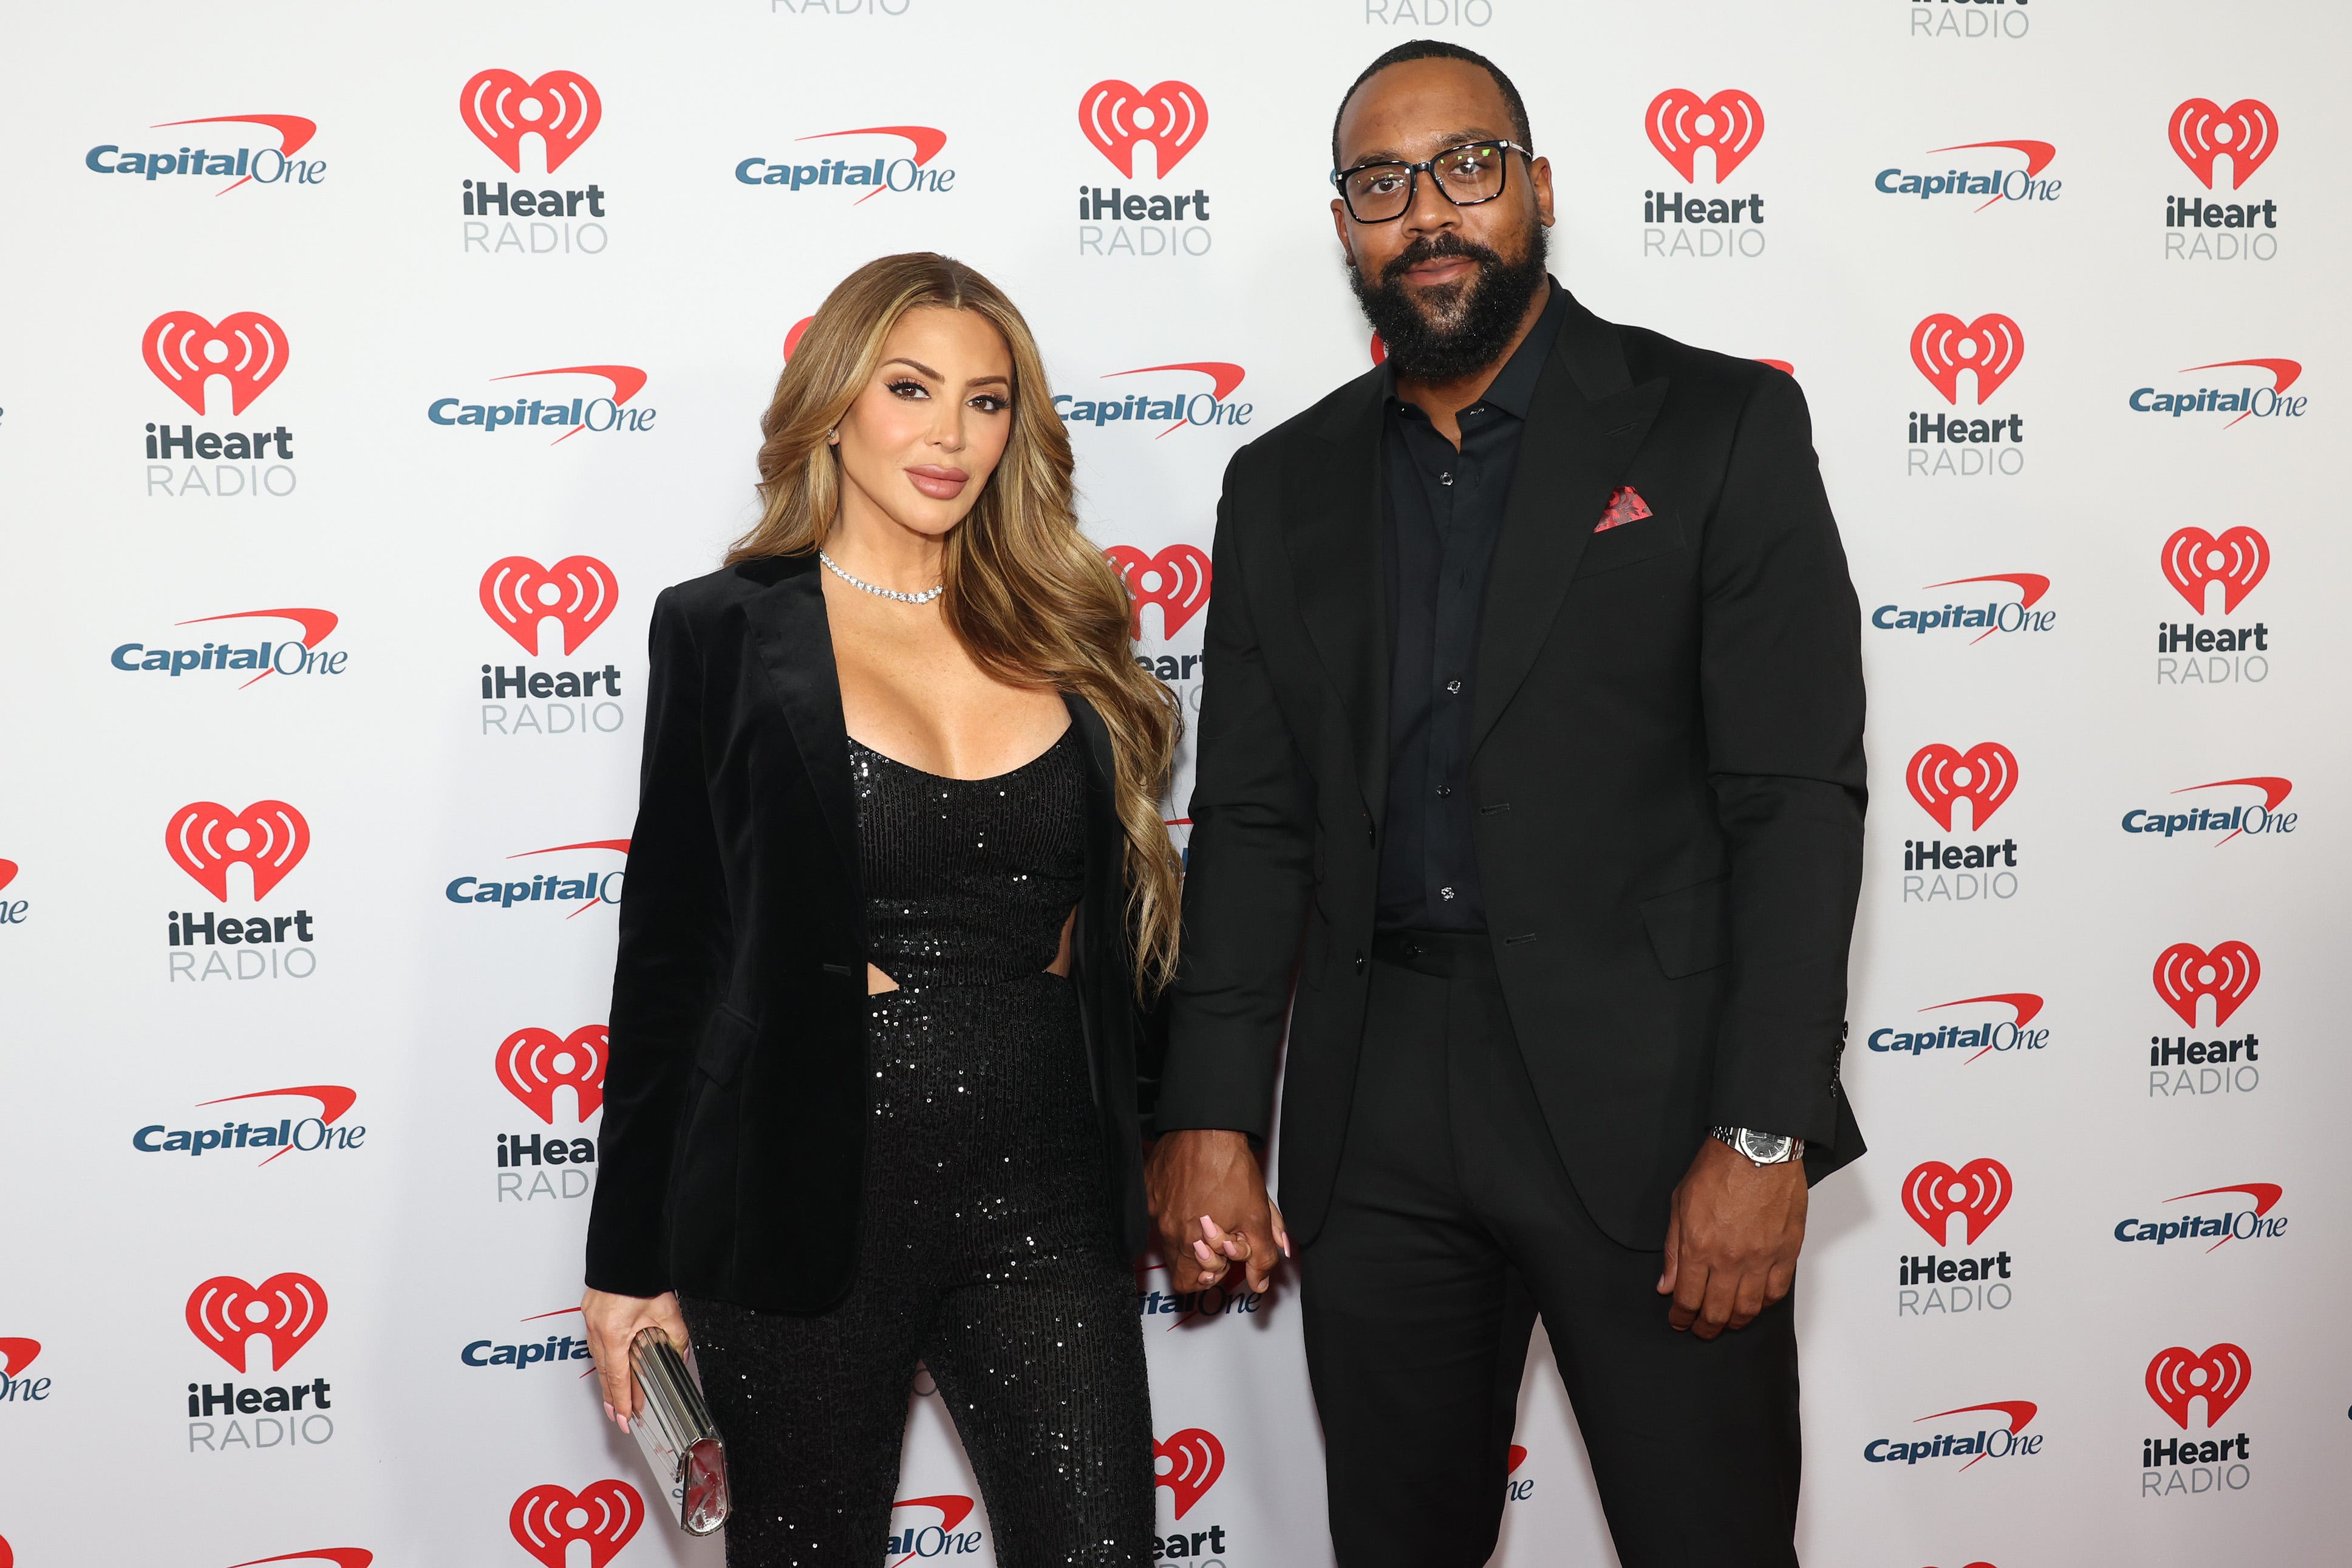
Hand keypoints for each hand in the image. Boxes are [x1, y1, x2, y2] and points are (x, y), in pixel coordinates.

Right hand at [581, 1287, 689, 1430]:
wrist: (628, 1251)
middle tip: (619, 1416)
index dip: (622, 1400)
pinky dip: (604, 1357)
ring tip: (615, 1396)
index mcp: (614, 1333)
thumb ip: (676, 1335)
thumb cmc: (641, 1275)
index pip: (618, 1377)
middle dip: (613, 1397)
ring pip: (598, 1358)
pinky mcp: (590, 1311)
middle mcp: (598, 1329)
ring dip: (607, 1378)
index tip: (624, 1418)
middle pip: (604, 1372)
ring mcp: (591, 1320)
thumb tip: (681, 1353)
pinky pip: (595, 1342)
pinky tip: (610, 1364)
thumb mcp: (666, 1309)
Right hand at [1145, 1129, 1289, 1293]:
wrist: (1209, 1128)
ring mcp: (1155, 1208)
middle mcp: (1167, 1229)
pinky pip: (1158, 1210)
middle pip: (1177, 1262)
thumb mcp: (1258, 1217)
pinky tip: (1193, 1193)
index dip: (1208, 1276)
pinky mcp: (1149, 1188)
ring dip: (1188, 1233)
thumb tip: (1260, 1282)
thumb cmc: (1231, 1169)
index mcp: (1191, 1243)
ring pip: (1168, 1237)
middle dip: (1200, 1256)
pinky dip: (1174, 1209)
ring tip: (1209, 1213)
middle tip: (1220, 1237)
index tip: (1222, 1261)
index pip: (1186, 1283)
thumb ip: (1261, 1257)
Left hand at [1656, 1136, 1806, 1338]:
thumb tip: (1666, 1286)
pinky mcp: (1787, 1251)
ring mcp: (1762, 1257)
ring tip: (1726, 1322)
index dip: (1681, 1317)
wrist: (1757, 1146)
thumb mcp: (1680, 1205)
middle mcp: (1731, 1259)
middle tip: (1700, 1330)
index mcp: (1700, 1247)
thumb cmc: (1717, 1169)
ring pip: (1749, 1308)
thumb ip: (1673, 1250)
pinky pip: (1777, 1291)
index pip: (1688, 1299)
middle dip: (1705, 1328)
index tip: (1678, 1321)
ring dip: (1735, 1321)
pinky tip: (1755, 1303)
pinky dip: (1765, 1304)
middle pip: (1717, 1312)